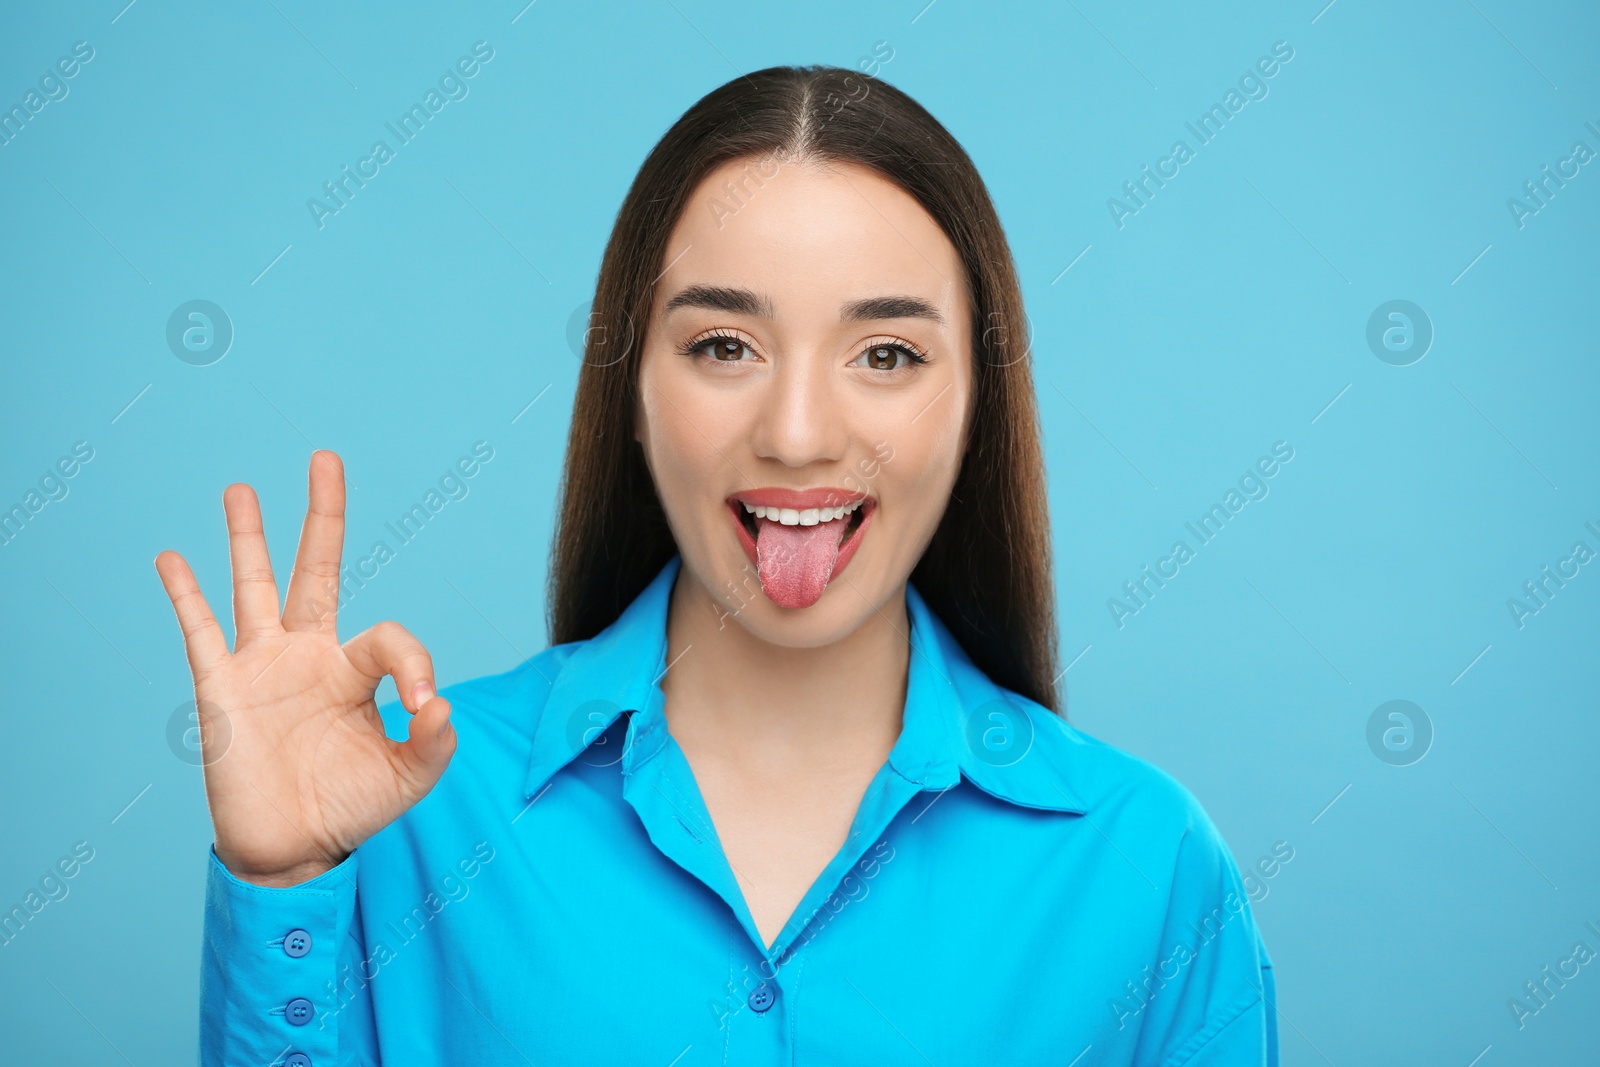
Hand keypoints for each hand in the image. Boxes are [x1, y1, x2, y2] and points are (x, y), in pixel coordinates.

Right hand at [154, 450, 455, 885]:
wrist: (293, 851)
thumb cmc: (352, 808)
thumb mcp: (410, 779)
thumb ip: (434, 743)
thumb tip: (440, 706)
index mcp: (357, 672)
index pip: (389, 638)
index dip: (416, 664)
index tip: (424, 708)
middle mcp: (309, 655)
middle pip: (316, 570)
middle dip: (322, 517)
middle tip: (325, 459)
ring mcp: (263, 666)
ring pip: (254, 588)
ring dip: (248, 538)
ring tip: (241, 488)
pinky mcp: (222, 688)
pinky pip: (200, 632)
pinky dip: (184, 595)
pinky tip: (171, 557)